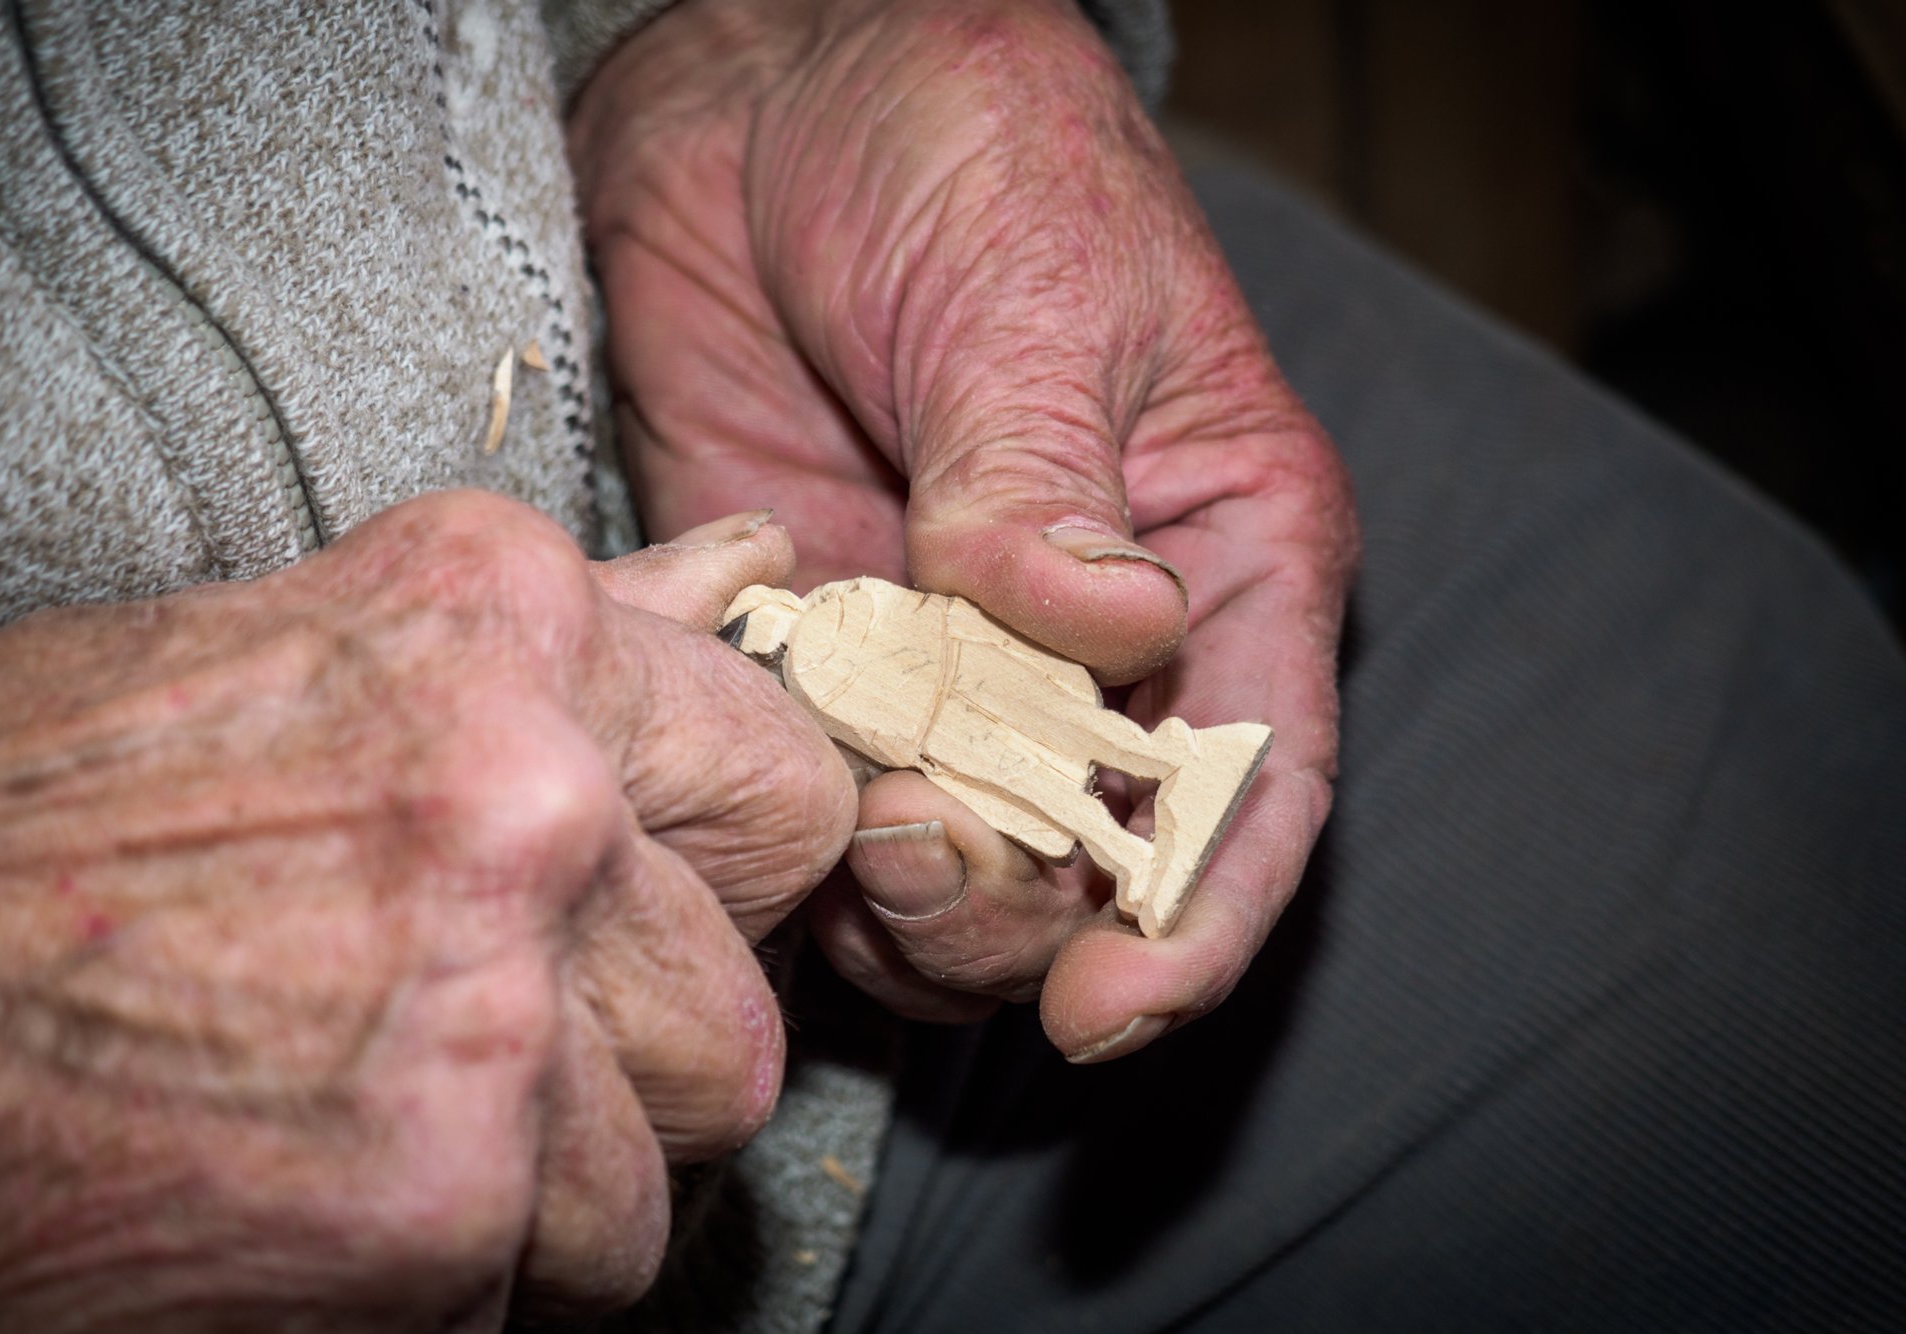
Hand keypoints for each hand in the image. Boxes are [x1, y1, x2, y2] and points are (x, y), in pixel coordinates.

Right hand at [0, 492, 854, 1328]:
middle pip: (741, 999)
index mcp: (501, 626)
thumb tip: (751, 574)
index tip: (639, 911)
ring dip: (540, 1183)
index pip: (785, 780)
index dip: (720, 877)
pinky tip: (309, 1198)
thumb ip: (567, 643)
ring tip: (362, 1122)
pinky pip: (550, 1281)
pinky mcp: (441, 1197)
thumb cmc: (20, 840)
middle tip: (472, 1039)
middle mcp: (526, 794)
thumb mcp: (296, 660)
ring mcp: (493, 1001)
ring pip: (658, 1167)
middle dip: (632, 1053)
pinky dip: (451, 1278)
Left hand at [569, 0, 1355, 1058]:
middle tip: (913, 863)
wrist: (768, 94)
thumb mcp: (1033, 296)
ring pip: (946, 874)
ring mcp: (942, 661)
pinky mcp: (813, 652)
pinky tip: (743, 774)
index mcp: (1220, 557)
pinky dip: (782, 834)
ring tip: (827, 824)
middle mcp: (1093, 645)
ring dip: (890, 897)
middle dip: (1017, 916)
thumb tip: (1105, 636)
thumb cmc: (961, 147)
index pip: (1253, 787)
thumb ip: (1048, 483)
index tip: (1111, 1013)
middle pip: (1090, 871)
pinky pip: (810, 802)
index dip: (1195, 924)